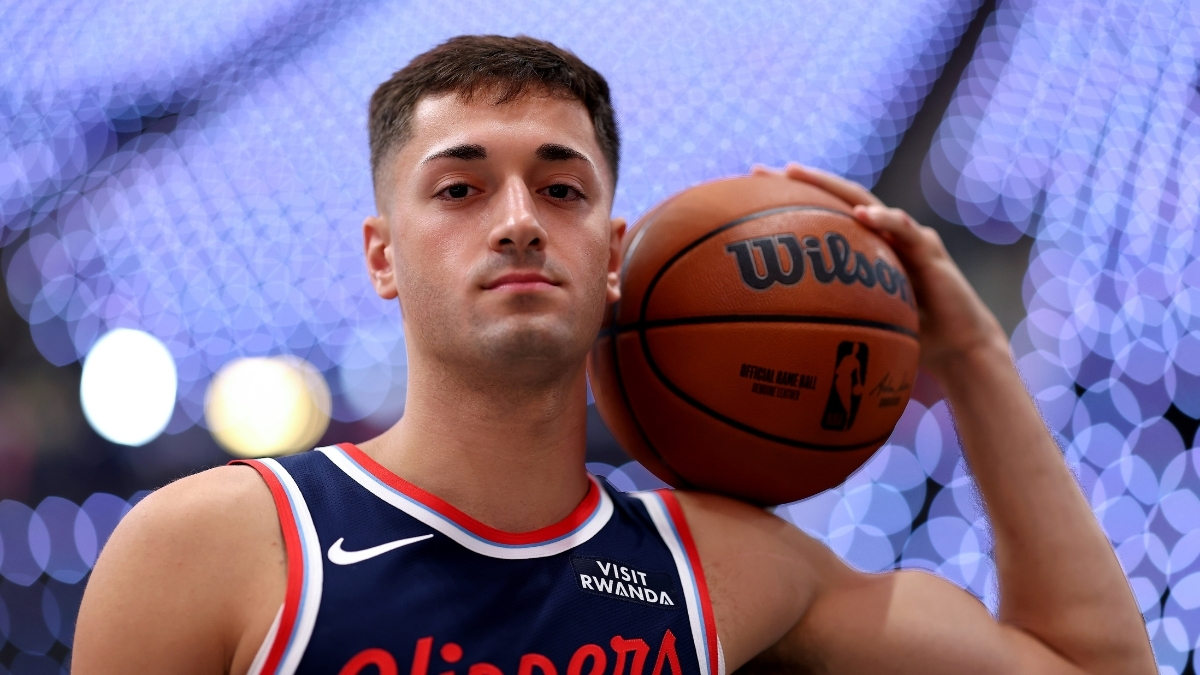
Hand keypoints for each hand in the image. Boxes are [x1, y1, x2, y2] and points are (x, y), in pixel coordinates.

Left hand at [750, 163, 1007, 379]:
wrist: (958, 346)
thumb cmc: (907, 337)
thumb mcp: (858, 324)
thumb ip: (827, 318)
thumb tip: (776, 336)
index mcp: (864, 248)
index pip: (823, 214)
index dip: (791, 201)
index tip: (750, 190)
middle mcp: (882, 234)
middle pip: (836, 197)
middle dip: (800, 180)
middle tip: (760, 170)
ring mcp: (905, 237)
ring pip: (866, 200)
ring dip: (832, 186)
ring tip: (799, 174)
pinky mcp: (929, 249)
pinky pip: (904, 230)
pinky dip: (884, 219)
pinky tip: (863, 214)